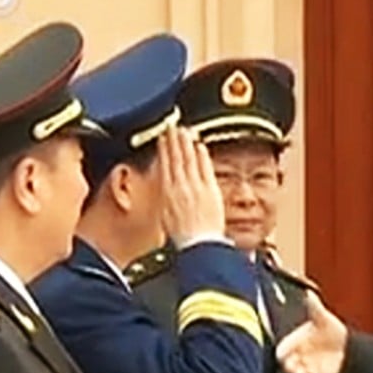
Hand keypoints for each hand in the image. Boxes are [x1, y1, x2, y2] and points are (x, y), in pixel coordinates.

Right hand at [158, 126, 224, 247]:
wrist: (198, 245)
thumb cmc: (184, 238)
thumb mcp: (167, 219)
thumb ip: (168, 202)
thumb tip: (168, 195)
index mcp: (167, 194)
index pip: (164, 166)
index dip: (163, 150)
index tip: (162, 139)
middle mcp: (179, 187)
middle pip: (175, 159)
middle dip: (173, 141)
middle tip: (172, 127)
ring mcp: (195, 186)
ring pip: (188, 159)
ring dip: (185, 143)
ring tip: (183, 130)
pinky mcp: (209, 189)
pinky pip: (204, 167)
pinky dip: (201, 155)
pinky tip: (199, 145)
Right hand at [276, 291, 348, 372]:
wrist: (347, 348)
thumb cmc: (331, 330)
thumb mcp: (323, 318)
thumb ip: (315, 307)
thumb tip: (310, 293)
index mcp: (295, 341)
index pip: (282, 349)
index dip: (283, 352)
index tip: (283, 354)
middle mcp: (297, 356)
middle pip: (286, 364)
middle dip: (289, 366)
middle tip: (292, 366)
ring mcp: (304, 368)